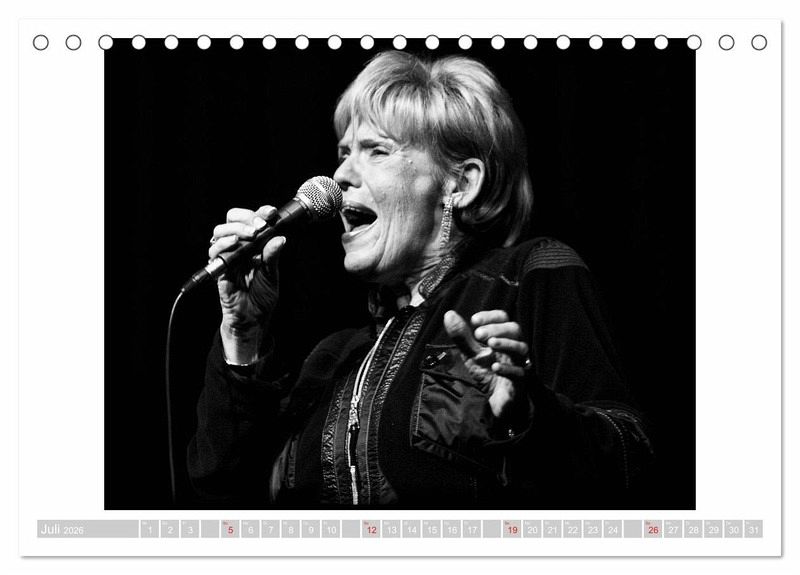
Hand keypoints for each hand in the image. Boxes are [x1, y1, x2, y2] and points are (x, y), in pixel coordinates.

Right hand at [209, 205, 286, 362]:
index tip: (271, 212)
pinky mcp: (218, 268)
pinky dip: (224, 244)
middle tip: (260, 224)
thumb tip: (280, 237)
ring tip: (250, 234)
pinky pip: (215, 252)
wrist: (253, 318)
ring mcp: (227, 256)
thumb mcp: (272, 274)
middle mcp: (238, 246)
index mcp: (253, 243)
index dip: (260, 212)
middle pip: (232, 219)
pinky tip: (235, 243)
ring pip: (220, 231)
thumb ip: (273, 256)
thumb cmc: (262, 295)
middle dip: (246, 217)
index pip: (252, 219)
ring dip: (236, 229)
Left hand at [443, 309, 529, 418]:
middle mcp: (513, 347)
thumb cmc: (485, 371)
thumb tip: (449, 314)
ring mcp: (518, 363)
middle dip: (497, 328)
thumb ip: (461, 335)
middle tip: (479, 334)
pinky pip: (519, 372)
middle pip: (514, 329)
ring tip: (490, 344)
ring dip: (506, 343)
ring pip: (521, 348)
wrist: (493, 398)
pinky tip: (495, 367)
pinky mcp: (519, 381)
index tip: (474, 321)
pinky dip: (507, 368)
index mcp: (502, 337)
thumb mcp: (470, 352)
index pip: (502, 318)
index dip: (490, 316)